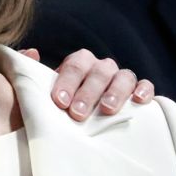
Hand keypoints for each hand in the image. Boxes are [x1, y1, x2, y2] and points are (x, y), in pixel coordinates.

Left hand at [19, 48, 155, 120]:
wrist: (80, 122)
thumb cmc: (61, 108)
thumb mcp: (42, 92)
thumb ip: (30, 72)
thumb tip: (31, 53)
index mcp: (79, 64)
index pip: (75, 65)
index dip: (67, 81)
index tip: (59, 102)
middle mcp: (101, 68)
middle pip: (99, 72)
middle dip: (87, 92)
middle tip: (77, 113)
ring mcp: (121, 79)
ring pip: (123, 76)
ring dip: (115, 92)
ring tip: (106, 110)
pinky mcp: (139, 92)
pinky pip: (145, 85)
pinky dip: (144, 90)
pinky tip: (138, 101)